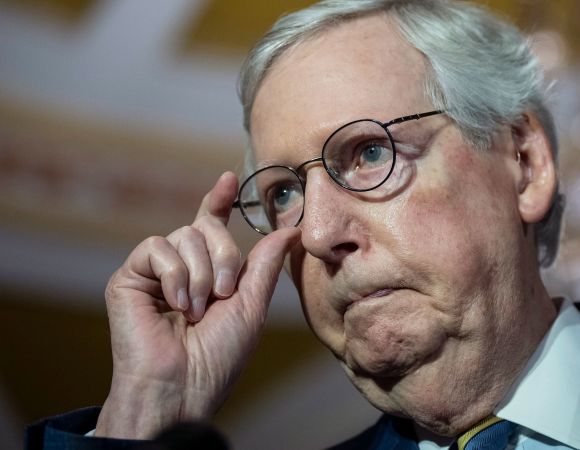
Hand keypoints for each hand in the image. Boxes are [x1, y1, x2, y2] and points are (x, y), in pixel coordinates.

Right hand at [95, 172, 299, 438]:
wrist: (183, 386)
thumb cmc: (219, 355)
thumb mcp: (252, 305)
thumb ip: (265, 264)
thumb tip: (290, 229)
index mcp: (209, 273)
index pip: (211, 226)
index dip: (219, 201)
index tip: (230, 179)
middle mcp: (180, 267)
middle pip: (204, 227)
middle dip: (223, 257)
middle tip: (223, 294)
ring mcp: (154, 272)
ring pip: (183, 236)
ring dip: (200, 274)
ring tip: (197, 310)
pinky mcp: (128, 278)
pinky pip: (156, 247)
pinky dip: (175, 275)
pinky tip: (177, 305)